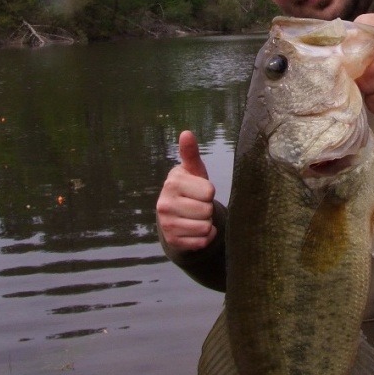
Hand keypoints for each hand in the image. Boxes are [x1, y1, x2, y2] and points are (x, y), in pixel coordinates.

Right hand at [156, 130, 217, 251]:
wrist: (176, 215)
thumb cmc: (190, 188)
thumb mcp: (192, 170)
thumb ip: (190, 153)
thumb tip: (186, 133)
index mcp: (172, 183)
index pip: (209, 192)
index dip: (209, 192)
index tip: (199, 191)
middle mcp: (164, 204)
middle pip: (207, 211)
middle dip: (207, 209)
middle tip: (197, 205)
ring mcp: (167, 224)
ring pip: (205, 227)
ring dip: (207, 223)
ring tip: (196, 217)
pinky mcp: (173, 241)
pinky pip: (202, 242)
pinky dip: (205, 237)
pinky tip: (195, 230)